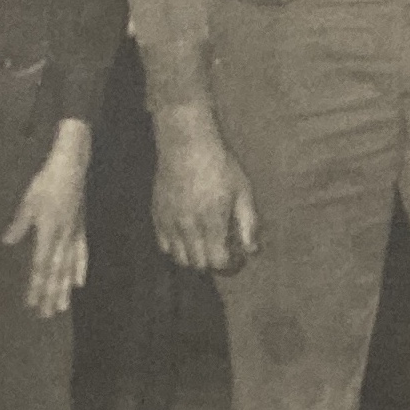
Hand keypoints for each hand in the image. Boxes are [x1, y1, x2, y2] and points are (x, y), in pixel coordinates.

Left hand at [0, 118, 92, 318]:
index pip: (40, 266)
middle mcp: (63, 239)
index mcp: (48, 233)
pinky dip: (80, 269)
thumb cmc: (46, 182)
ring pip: (69, 268)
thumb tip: (8, 242)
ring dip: (64, 288)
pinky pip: (82, 253)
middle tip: (46, 314)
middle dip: (51, 295)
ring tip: (62, 307)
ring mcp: (74, 235)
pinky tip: (79, 282)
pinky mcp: (81, 229)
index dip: (36, 287)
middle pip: (56, 273)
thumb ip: (19, 224)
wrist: (73, 167)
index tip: (31, 304)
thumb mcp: (28, 202)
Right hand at [151, 104, 258, 273]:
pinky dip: (177, 247)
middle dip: (214, 261)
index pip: (218, 261)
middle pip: (198, 264)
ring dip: (195, 257)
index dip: (230, 264)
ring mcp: (169, 222)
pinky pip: (163, 245)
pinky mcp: (157, 216)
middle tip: (224, 248)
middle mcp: (188, 226)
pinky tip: (189, 235)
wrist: (186, 145)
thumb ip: (248, 223)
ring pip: (179, 258)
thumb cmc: (220, 166)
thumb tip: (252, 250)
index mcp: (212, 220)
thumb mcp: (243, 191)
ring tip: (206, 243)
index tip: (238, 255)